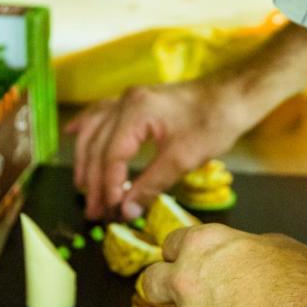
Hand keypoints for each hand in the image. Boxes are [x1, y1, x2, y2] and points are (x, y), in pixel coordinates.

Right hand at [66, 77, 252, 219]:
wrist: (234, 96)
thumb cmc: (213, 123)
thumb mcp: (184, 159)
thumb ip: (151, 184)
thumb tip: (126, 211)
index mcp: (137, 112)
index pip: (111, 155)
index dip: (108, 185)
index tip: (110, 210)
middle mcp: (126, 101)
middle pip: (97, 145)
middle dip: (93, 180)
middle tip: (93, 211)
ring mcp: (128, 98)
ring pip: (93, 129)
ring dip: (86, 159)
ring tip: (82, 187)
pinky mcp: (135, 101)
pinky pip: (100, 114)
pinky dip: (86, 128)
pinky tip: (73, 134)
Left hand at [139, 224, 306, 306]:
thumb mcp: (272, 245)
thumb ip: (236, 250)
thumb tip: (232, 259)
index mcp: (202, 246)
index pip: (171, 245)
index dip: (183, 255)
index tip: (188, 263)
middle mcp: (186, 281)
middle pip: (152, 282)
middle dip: (165, 287)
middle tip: (188, 294)